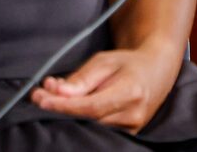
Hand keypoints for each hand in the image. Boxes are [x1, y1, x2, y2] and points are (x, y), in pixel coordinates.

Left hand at [30, 48, 175, 130]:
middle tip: (40, 95)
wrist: (156, 72)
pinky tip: (71, 108)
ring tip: (54, 98)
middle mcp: (132, 115)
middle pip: (87, 120)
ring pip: (89, 128)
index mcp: (130, 92)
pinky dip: (80, 121)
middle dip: (59, 108)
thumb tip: (58, 93)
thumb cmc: (128, 64)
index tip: (41, 99)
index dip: (63, 105)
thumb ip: (82, 78)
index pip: (90, 107)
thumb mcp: (106, 61)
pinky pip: (97, 131)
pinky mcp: (127, 135)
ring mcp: (131, 128)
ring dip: (67, 114)